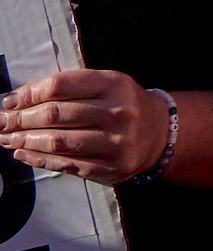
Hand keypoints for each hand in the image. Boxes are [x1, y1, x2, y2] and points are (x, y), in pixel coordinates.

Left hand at [0, 68, 167, 180]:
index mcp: (114, 84)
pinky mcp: (111, 167)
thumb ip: (68, 88)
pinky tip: (23, 153)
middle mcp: (118, 112)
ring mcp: (116, 141)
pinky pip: (66, 163)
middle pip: (56, 114)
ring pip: (58, 141)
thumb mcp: (105, 84)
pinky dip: (39, 159)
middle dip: (21, 119)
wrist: (158, 132)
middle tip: (1, 122)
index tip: (8, 101)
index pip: (61, 85)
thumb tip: (18, 100)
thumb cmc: (121, 104)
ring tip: (6, 139)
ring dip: (25, 140)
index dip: (29, 94)